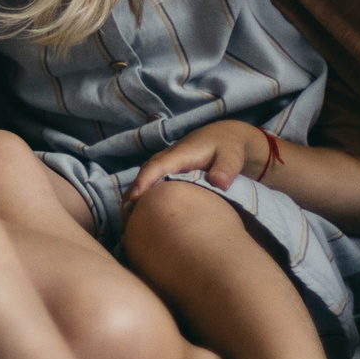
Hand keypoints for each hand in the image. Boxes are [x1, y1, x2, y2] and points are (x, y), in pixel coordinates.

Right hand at [125, 120, 275, 203]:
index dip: (145, 181)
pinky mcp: (167, 172)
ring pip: (146, 179)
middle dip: (134, 193)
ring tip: (130, 220)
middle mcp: (168, 158)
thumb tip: (218, 183)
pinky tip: (141, 213)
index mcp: (181, 154)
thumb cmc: (229, 148)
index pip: (158, 166)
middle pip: (145, 174)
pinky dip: (144, 195)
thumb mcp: (233, 156)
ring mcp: (166, 164)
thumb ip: (226, 169)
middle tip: (126, 218)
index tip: (135, 198)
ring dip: (136, 195)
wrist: (227, 138)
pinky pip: (151, 182)